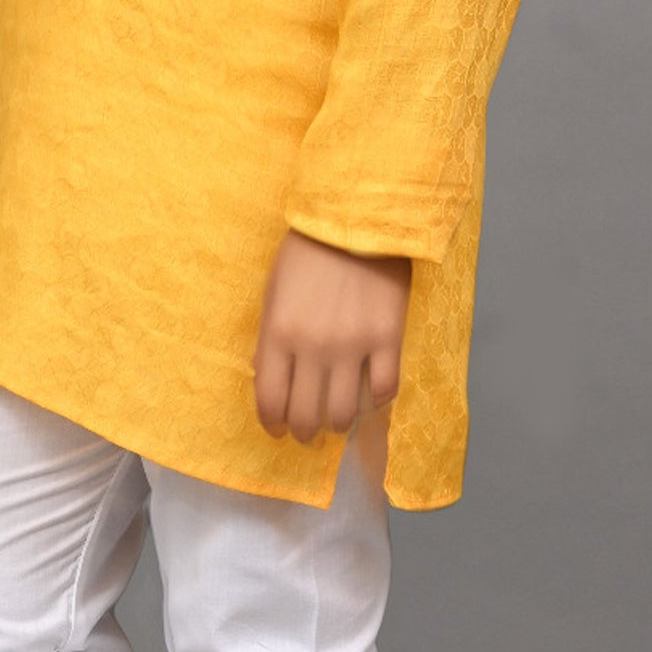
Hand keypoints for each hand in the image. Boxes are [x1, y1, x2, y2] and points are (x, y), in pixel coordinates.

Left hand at [253, 227, 410, 443]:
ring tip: (335, 420)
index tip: (276, 429)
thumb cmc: (306, 252)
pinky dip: (375, 400)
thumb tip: (262, 374)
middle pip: (305, 414)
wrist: (356, 218)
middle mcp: (313, 347)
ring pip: (343, 412)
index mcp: (278, 333)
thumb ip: (268, 336)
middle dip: (302, 432)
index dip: (271, 422)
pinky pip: (383, 389)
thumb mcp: (273, 291)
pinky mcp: (388, 339)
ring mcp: (353, 346)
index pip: (270, 398)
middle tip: (305, 432)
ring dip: (336, 423)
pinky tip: (369, 395)